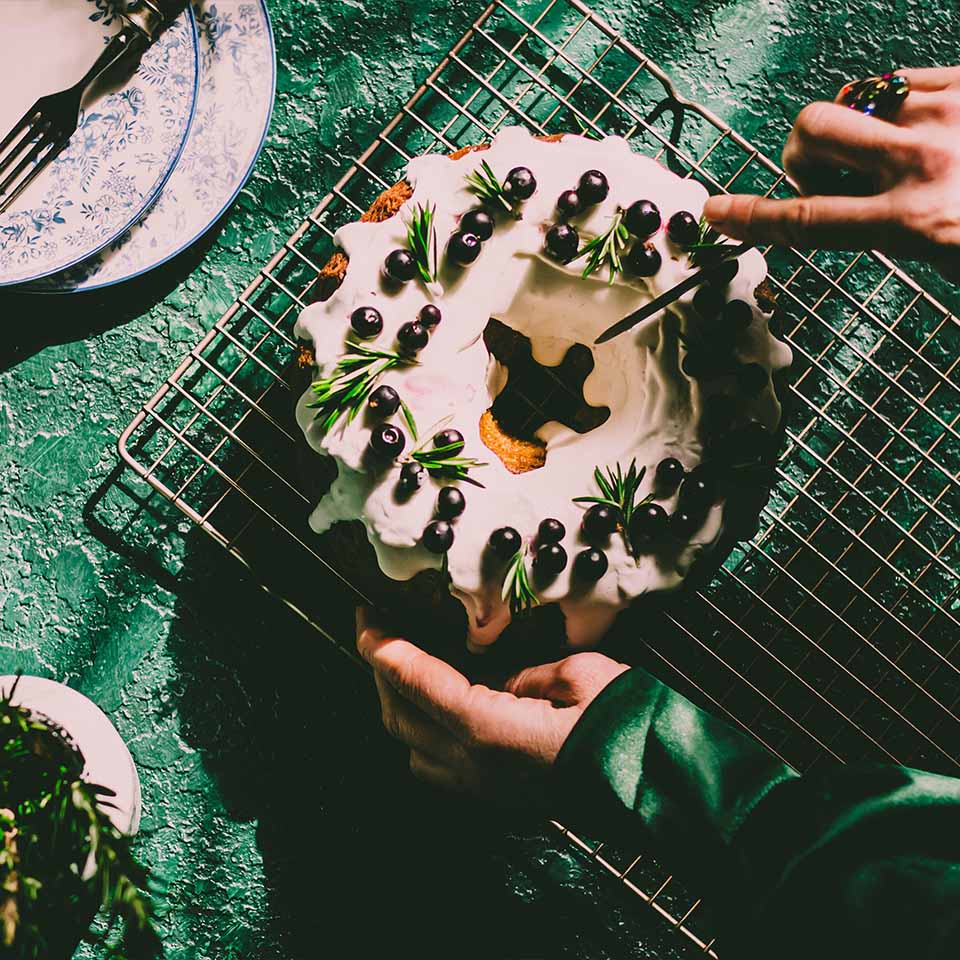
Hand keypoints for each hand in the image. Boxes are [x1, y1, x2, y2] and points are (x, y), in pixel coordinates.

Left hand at [356, 608, 628, 803]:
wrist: (659, 787)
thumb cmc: (626, 725)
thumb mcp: (578, 674)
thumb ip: (525, 673)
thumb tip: (498, 679)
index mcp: (491, 731)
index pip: (418, 683)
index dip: (384, 647)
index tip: (367, 617)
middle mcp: (474, 766)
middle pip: (400, 713)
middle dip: (381, 668)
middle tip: (380, 627)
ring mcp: (481, 789)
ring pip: (408, 743)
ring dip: (395, 700)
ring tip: (400, 661)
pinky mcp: (492, 798)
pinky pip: (431, 764)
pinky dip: (417, 728)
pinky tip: (430, 705)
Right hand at [703, 66, 959, 278]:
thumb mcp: (943, 255)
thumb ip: (890, 226)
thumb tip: (848, 197)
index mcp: (916, 221)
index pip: (805, 219)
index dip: (752, 217)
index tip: (719, 212)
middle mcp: (924, 161)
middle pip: (812, 132)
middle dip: (804, 151)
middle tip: (831, 173)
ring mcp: (947, 112)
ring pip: (853, 98)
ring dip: (854, 126)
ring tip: (890, 150)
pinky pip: (900, 77)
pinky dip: (894, 103)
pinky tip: (921, 127)